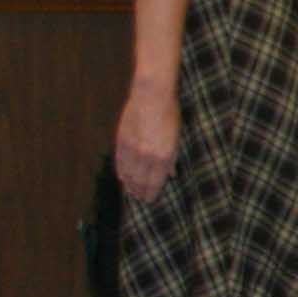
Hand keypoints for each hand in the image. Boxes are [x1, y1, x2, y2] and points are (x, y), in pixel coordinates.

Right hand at [114, 85, 180, 201]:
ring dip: (129, 184)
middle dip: (140, 191)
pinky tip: (122, 177)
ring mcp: (132, 148)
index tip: (150, 200)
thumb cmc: (171, 115)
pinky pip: (120, 160)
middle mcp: (145, 156)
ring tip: (130, 192)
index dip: (152, 192)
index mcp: (162, 156)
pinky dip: (121, 170)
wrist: (152, 96)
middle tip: (140, 200)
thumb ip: (173, 158)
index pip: (155, 181)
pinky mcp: (121, 139)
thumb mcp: (177, 138)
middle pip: (140, 180)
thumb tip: (172, 175)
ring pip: (128, 172)